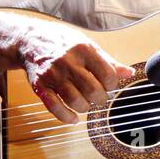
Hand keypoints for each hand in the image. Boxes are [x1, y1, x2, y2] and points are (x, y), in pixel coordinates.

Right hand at [16, 19, 134, 124]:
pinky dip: (66, 117)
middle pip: (93, 91)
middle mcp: (68, 62)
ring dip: (85, 107)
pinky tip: (73, 118)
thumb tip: (129, 73)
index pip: (108, 75)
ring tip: (86, 102)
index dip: (112, 85)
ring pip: (75, 101)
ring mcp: (52, 75)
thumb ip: (108, 61)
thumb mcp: (88, 45)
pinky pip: (55, 107)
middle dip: (101, 99)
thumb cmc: (63, 42)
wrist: (30, 39)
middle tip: (98, 96)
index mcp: (84, 50)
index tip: (108, 85)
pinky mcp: (39, 86)